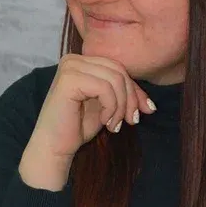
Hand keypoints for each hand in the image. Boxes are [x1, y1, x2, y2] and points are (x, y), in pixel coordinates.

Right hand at [19, 55, 154, 189]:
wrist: (54, 147)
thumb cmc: (78, 127)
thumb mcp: (108, 107)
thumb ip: (126, 98)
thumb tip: (152, 106)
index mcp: (82, 61)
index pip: (118, 67)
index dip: (135, 90)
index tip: (141, 113)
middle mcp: (73, 59)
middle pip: (119, 71)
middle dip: (131, 98)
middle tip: (130, 121)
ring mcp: (70, 67)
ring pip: (115, 79)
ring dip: (121, 106)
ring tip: (115, 124)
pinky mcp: (69, 79)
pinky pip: (105, 88)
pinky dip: (111, 107)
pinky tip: (105, 122)